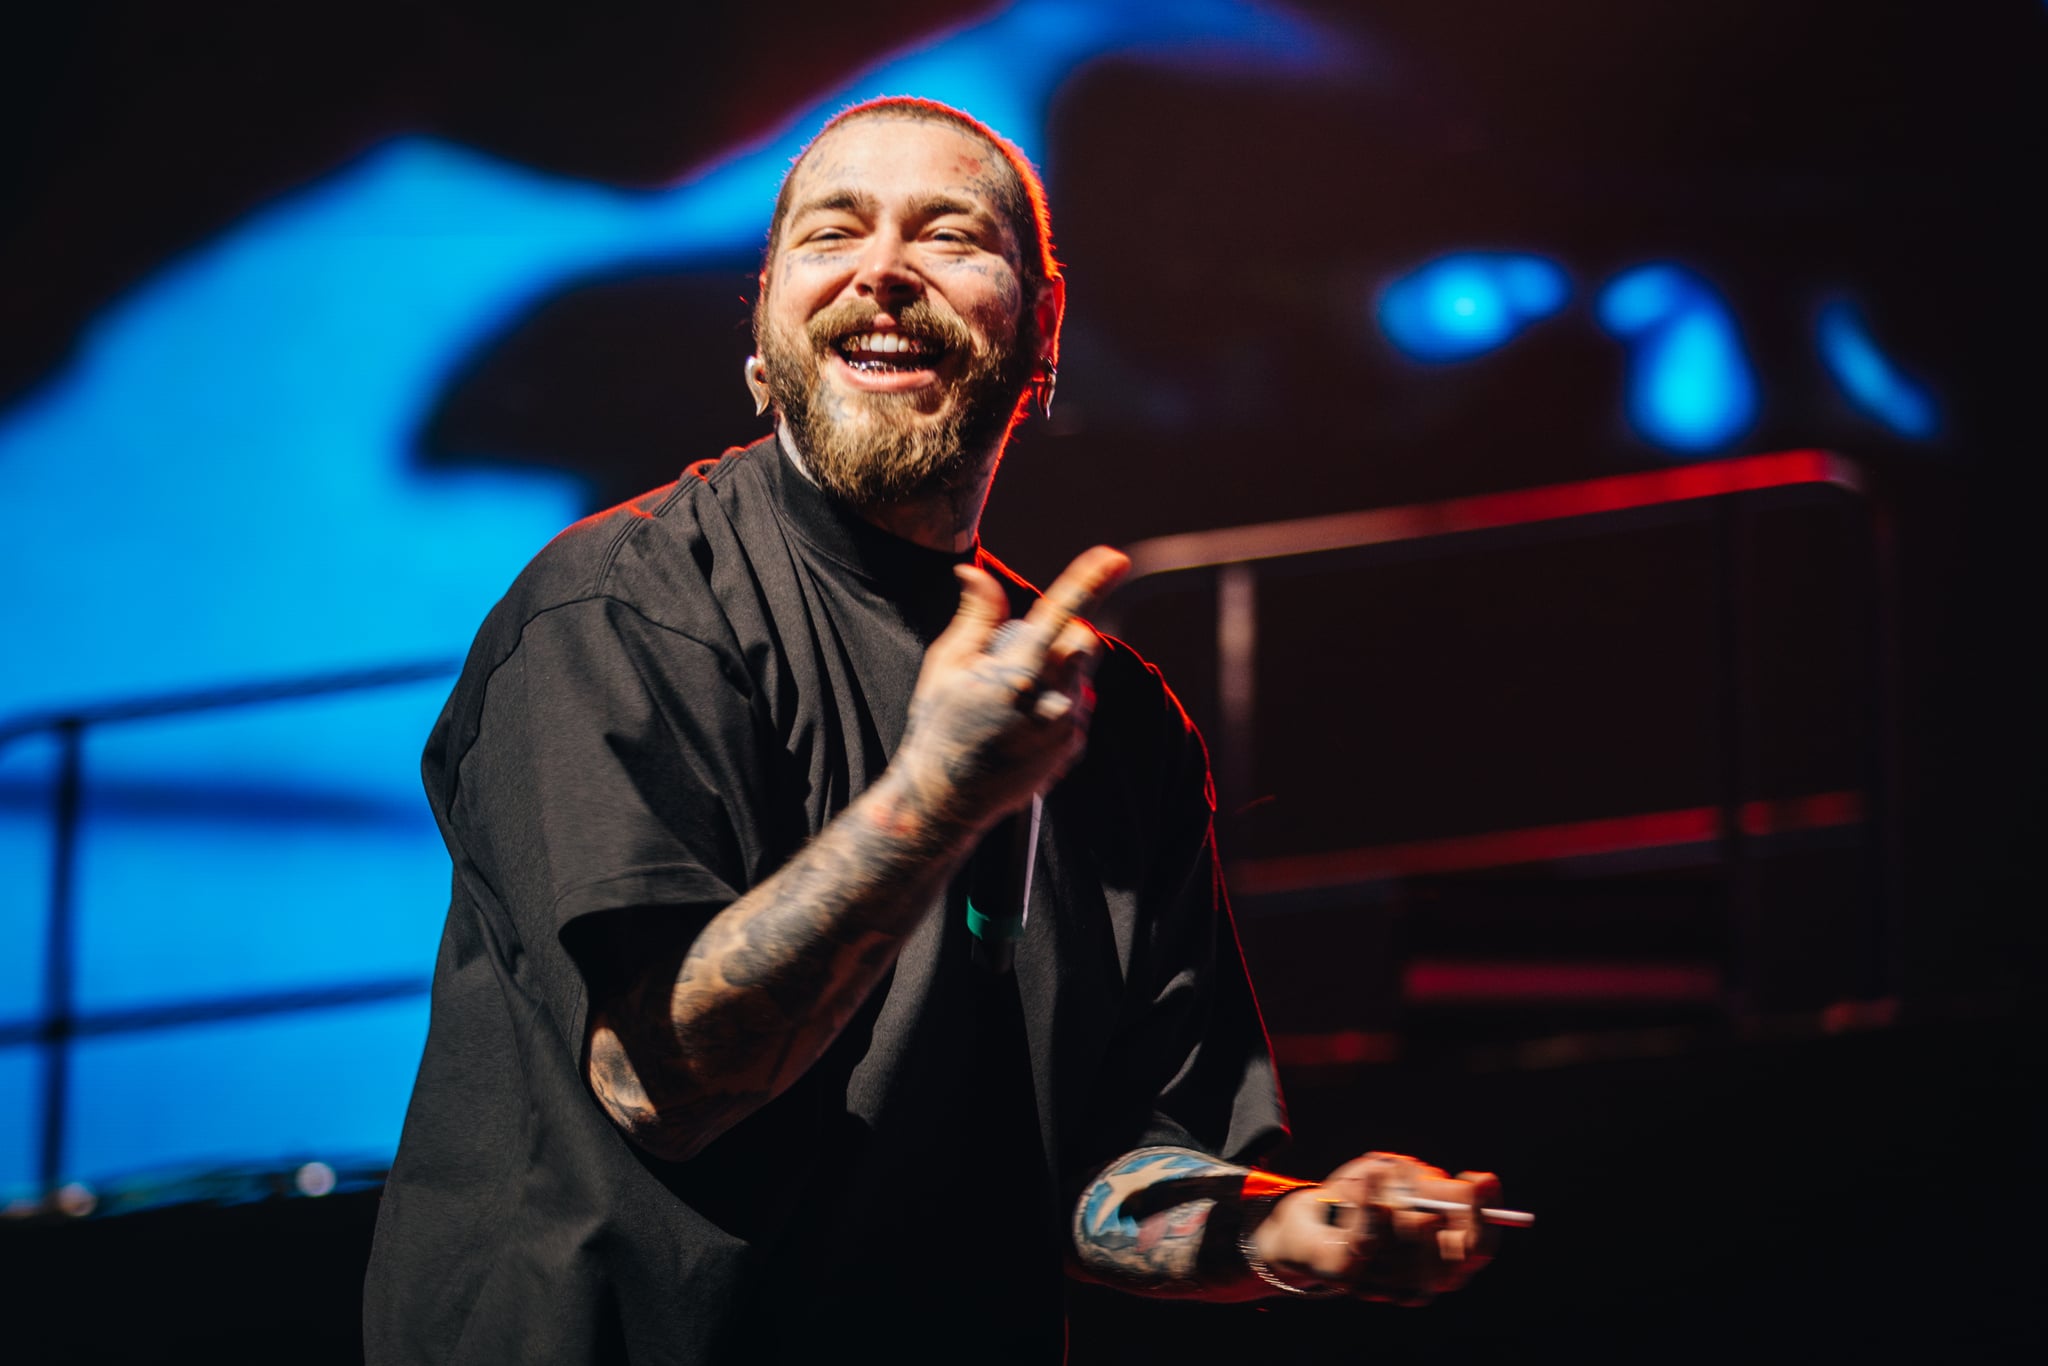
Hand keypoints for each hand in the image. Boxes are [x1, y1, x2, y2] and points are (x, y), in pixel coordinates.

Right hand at [893, 545, 1129, 832]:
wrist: (947, 797)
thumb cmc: (939, 725)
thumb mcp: (946, 665)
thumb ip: (975, 616)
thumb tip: (974, 571)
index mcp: (1018, 672)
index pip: (1061, 613)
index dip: (1089, 580)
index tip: (1114, 557)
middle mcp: (1051, 699)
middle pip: (1081, 641)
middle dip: (1062, 634)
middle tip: (1019, 652)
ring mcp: (1067, 726)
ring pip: (1079, 674)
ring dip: (1056, 670)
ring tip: (1010, 698)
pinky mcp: (1073, 746)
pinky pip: (1075, 705)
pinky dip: (1055, 701)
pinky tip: (1019, 723)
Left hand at [1254, 1153, 1500, 1304]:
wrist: (1307, 1222)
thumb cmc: (1363, 1199)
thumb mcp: (1401, 1183)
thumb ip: (1430, 1188)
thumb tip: (1459, 1187)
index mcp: (1438, 1261)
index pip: (1478, 1249)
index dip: (1486, 1216)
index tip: (1484, 1178)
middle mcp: (1417, 1282)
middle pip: (1454, 1259)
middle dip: (1456, 1214)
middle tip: (1458, 1181)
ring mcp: (1383, 1284)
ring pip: (1410, 1236)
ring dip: (1402, 1193)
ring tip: (1385, 1170)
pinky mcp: (1350, 1274)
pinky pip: (1368, 1236)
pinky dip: (1371, 1201)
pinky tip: (1372, 1174)